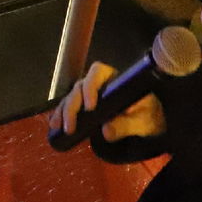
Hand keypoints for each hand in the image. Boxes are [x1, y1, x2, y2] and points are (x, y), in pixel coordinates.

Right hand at [48, 61, 166, 143]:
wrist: (147, 120)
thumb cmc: (148, 115)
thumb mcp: (143, 122)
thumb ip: (127, 125)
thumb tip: (106, 131)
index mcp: (115, 78)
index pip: (98, 71)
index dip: (91, 85)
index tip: (91, 106)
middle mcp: (99, 82)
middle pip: (79, 85)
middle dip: (73, 105)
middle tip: (71, 126)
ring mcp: (89, 93)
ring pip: (71, 96)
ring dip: (63, 111)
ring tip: (58, 127)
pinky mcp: (84, 105)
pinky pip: (68, 106)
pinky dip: (60, 115)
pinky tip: (54, 125)